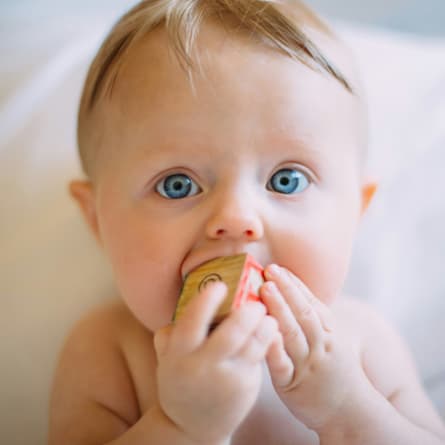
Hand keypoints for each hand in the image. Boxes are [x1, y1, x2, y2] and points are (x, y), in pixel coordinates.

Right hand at [154, 282, 278, 443]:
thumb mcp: (167, 359)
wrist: (192, 426)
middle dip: (247, 314)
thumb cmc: (181, 381)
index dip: (207, 302)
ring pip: (252, 345)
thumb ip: (170, 334)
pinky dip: (268, 340)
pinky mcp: (245, 386)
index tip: (220, 286)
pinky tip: (271, 330)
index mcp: (179, 354)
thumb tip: (181, 305)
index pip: (192, 322)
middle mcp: (203, 366)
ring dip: (264, 326)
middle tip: (256, 301)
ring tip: (268, 314)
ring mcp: (227, 378)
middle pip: (231, 334)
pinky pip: (260, 357)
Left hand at [261, 264, 367, 430]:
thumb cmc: (334, 370)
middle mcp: (320, 345)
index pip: (311, 303)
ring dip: (280, 309)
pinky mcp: (293, 384)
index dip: (294, 284)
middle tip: (269, 270)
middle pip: (303, 313)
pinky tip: (265, 332)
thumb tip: (293, 291)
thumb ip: (314, 318)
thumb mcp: (331, 340)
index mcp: (328, 332)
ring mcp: (307, 365)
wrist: (350, 412)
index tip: (278, 267)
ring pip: (293, 333)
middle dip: (286, 290)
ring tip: (266, 289)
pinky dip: (275, 348)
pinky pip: (283, 365)